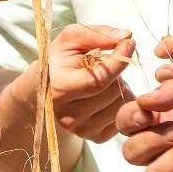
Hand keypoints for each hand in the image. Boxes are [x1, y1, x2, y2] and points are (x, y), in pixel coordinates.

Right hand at [24, 24, 136, 142]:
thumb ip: (97, 34)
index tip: (129, 44)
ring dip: (120, 88)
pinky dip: (121, 103)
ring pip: (122, 105)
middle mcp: (69, 116)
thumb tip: (126, 36)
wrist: (44, 91)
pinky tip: (106, 95)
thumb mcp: (71, 38)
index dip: (119, 60)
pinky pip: (124, 117)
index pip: (99, 79)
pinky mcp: (95, 137)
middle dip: (116, 74)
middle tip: (102, 66)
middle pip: (113, 92)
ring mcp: (82, 130)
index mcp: (59, 89)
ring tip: (102, 81)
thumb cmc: (59, 61)